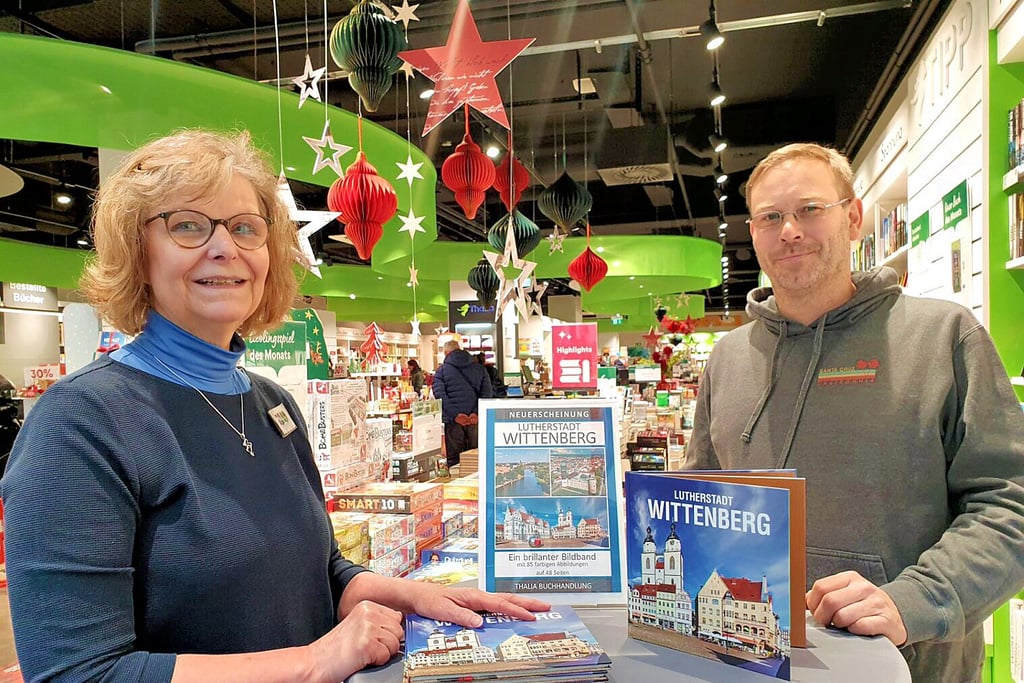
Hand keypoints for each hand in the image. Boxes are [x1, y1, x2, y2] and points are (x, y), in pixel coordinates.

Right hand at [308, 600, 403, 682]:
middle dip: (387, 643)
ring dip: (383, 653)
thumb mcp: (358, 624)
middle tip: (368, 647)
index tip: (374, 639)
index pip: (396, 617)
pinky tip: (362, 658)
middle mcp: (368, 613)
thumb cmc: (336, 648)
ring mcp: (368, 627)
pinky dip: (377, 662)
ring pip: (395, 644)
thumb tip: (400, 618)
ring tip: (364, 652)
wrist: (315, 662)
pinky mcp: (367, 644)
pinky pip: (387, 656)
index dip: (388, 633)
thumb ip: (378, 619)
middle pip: (398, 631)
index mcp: (367, 606)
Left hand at [405, 583, 550, 627]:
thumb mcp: (442, 610)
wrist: (415, 596)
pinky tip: (512, 614)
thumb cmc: (428, 600)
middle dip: (528, 603)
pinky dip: (508, 609)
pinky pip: (495, 606)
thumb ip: (461, 616)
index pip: (500, 604)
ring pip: (503, 601)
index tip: (532, 616)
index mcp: (473, 596)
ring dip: (520, 605)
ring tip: (536, 609)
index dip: (517, 610)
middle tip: (546, 606)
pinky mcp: (472, 605)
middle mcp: (477, 596)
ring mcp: (476, 600)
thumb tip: (480, 622)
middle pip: (507, 599)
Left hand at [806, 571, 907, 645]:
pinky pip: (860, 627)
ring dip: (839, 625)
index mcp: (850, 578)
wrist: (897, 616)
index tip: (816, 612)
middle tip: (827, 623)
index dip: (813, 603)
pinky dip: (854, 631)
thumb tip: (801, 602)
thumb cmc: (864, 606)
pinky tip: (858, 629)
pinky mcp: (886, 620)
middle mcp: (863, 587)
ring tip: (844, 625)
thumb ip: (825, 595)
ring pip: (843, 616)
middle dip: (822, 617)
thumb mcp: (845, 593)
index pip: (820, 587)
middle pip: (829, 602)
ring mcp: (876, 602)